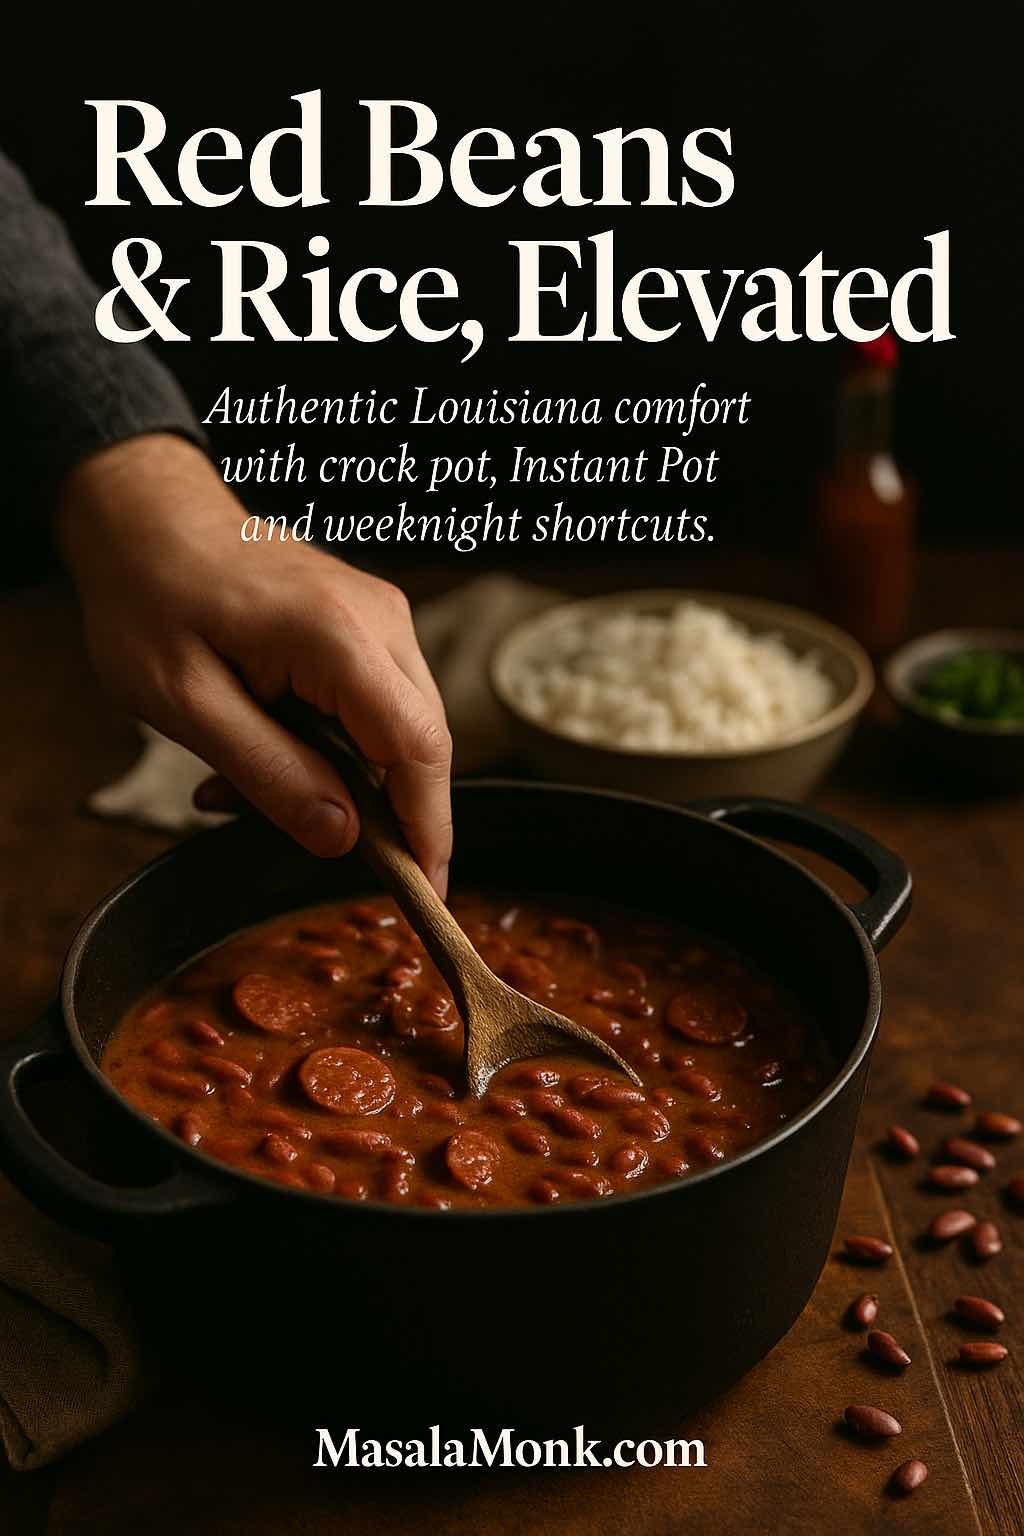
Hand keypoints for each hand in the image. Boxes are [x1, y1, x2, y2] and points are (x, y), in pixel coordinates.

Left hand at [54, 434, 452, 895]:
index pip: (417, 749)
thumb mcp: (187, 704)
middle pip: (422, 743)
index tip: (427, 891)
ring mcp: (379, 618)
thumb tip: (343, 837)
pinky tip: (262, 748)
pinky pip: (374, 705)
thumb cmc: (150, 598)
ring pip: (399, 729)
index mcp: (338, 636)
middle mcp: (378, 620)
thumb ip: (269, 773)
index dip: (429, 827)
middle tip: (305, 844)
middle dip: (379, 812)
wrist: (144, 518)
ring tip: (239, 789)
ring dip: (342, 779)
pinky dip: (332, 745)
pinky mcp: (367, 625)